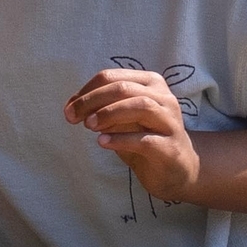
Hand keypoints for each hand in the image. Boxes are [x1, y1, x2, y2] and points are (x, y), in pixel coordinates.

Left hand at [66, 68, 202, 203]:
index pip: (112, 77)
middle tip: (72, 117)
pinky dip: (121, 138)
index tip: (69, 108)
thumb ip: (101, 109)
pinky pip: (145, 139)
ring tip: (89, 125)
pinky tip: (102, 142)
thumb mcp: (120, 120)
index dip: (86, 91)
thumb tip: (72, 107)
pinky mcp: (171, 147)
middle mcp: (163, 97)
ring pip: (140, 106)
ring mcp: (170, 121)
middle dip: (92, 100)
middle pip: (123, 88)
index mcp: (150, 83)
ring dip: (109, 114)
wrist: (178, 169)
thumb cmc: (144, 138)